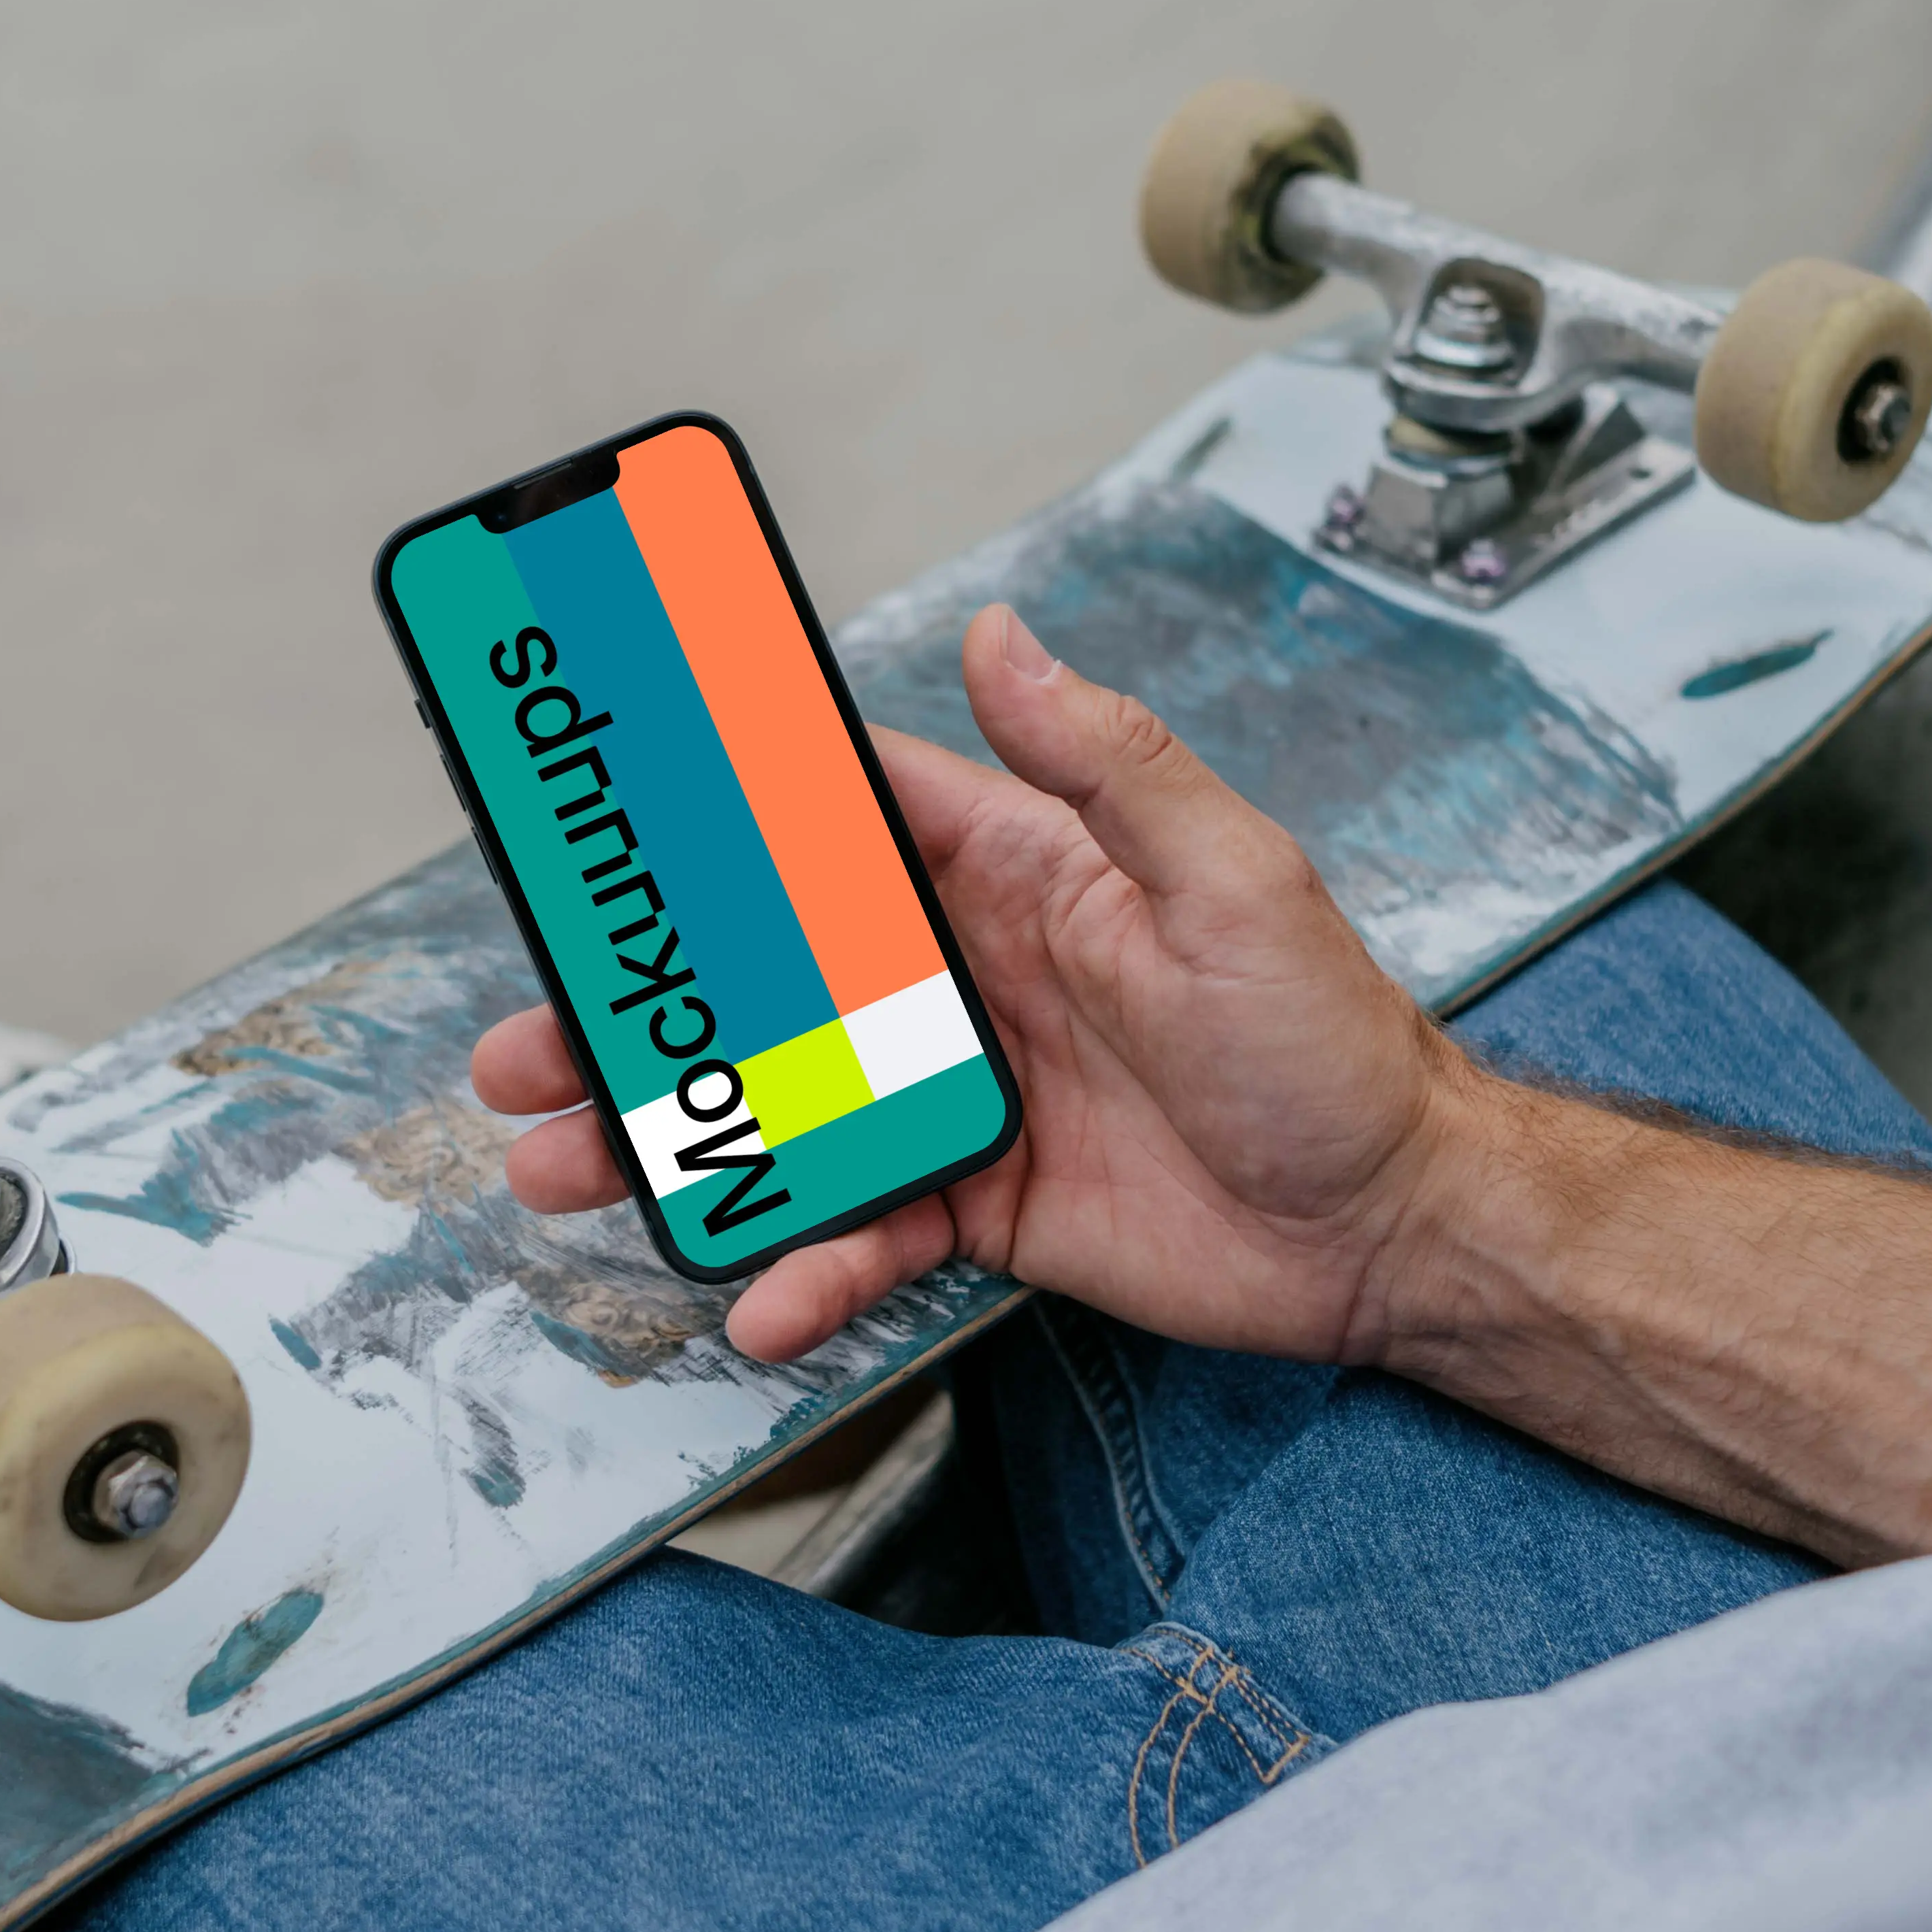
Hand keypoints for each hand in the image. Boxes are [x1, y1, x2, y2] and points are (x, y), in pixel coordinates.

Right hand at [474, 603, 1472, 1362]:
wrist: (1394, 1227)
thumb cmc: (1333, 1043)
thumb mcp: (1232, 879)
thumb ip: (1109, 761)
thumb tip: (1007, 637)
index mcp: (1017, 873)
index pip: (839, 819)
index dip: (719, 808)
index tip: (605, 811)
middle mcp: (969, 978)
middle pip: (767, 982)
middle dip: (645, 1010)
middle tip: (538, 1040)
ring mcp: (965, 1095)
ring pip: (783, 1111)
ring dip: (677, 1142)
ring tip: (573, 1168)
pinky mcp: (982, 1205)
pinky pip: (864, 1230)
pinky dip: (805, 1266)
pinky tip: (760, 1294)